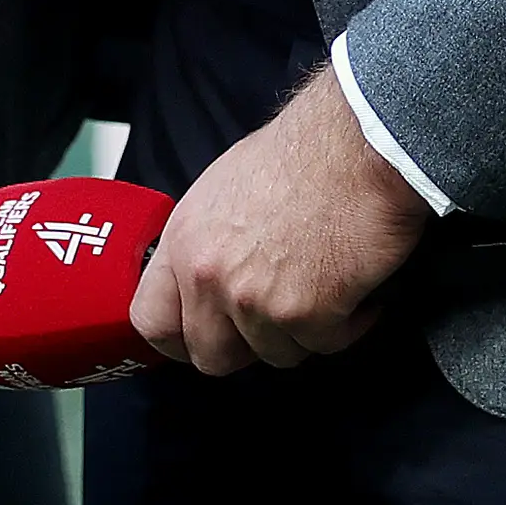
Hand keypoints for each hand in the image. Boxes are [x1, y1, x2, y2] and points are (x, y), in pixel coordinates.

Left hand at [129, 66, 429, 375]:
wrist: (356, 147)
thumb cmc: (300, 158)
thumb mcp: (222, 193)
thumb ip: (205, 246)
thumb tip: (207, 284)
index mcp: (183, 242)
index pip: (149, 321)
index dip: (179, 340)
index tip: (205, 338)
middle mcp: (207, 276)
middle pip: (211, 357)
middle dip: (248, 348)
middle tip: (278, 318)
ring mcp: (253, 300)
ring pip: (275, 355)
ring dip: (304, 330)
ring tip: (325, 284)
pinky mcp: (304, 316)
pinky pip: (325, 345)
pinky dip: (348, 322)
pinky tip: (356, 287)